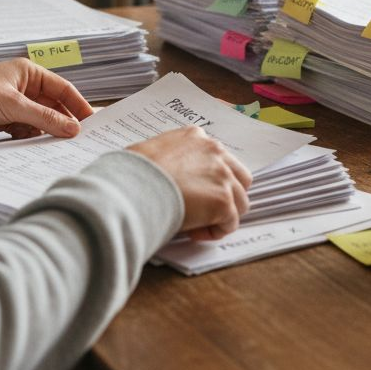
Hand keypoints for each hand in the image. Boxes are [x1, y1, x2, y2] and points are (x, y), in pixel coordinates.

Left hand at [0, 58, 94, 138]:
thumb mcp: (15, 105)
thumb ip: (45, 117)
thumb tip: (73, 129)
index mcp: (29, 72)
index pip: (63, 88)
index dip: (78, 104)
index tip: (91, 121)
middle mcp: (25, 86)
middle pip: (53, 106)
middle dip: (62, 122)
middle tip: (77, 139)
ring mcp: (16, 103)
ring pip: (41, 119)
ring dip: (45, 130)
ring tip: (53, 144)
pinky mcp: (6, 118)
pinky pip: (27, 128)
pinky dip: (30, 136)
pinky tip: (31, 143)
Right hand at [128, 126, 251, 241]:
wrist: (131, 187)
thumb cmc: (130, 173)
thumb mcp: (148, 152)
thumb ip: (166, 159)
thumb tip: (162, 175)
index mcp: (195, 137)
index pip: (218, 158)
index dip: (208, 180)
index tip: (193, 193)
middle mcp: (214, 151)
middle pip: (239, 177)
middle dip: (227, 195)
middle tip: (205, 210)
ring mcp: (222, 175)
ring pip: (240, 201)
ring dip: (223, 215)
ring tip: (198, 224)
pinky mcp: (223, 200)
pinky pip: (230, 223)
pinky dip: (215, 231)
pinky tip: (194, 232)